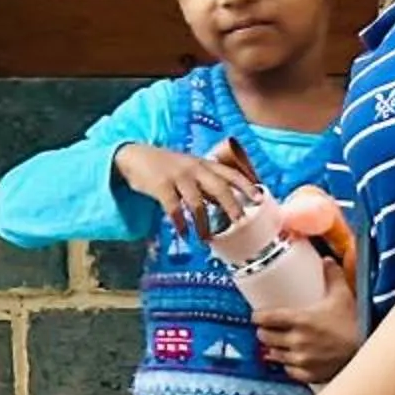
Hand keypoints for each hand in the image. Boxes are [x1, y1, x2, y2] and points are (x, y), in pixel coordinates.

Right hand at [113, 142, 259, 239]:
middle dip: (231, 205)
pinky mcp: (160, 185)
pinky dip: (180, 223)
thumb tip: (230, 206)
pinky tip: (183, 233)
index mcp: (204, 164)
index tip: (260, 199)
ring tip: (207, 239)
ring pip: (197, 202)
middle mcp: (194, 168)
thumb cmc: (167, 166)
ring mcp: (177, 176)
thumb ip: (208, 186)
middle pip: (218, 187)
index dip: (247, 186)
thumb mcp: (191, 170)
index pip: (231, 173)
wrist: (134, 155)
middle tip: (239, 222)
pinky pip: (173, 208)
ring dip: (203, 223)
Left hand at [253, 253, 363, 386]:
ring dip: (274, 349)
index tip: (257, 316)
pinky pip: (289, 371)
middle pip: (265, 337)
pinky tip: (293, 360)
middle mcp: (297, 341)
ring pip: (274, 355)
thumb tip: (328, 260)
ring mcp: (302, 360)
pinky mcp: (309, 375)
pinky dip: (289, 366)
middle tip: (268, 329)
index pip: (265, 318)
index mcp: (300, 320)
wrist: (370, 352)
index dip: (258, 317)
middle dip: (264, 332)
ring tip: (279, 344)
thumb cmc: (355, 324)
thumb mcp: (343, 296)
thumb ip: (333, 276)